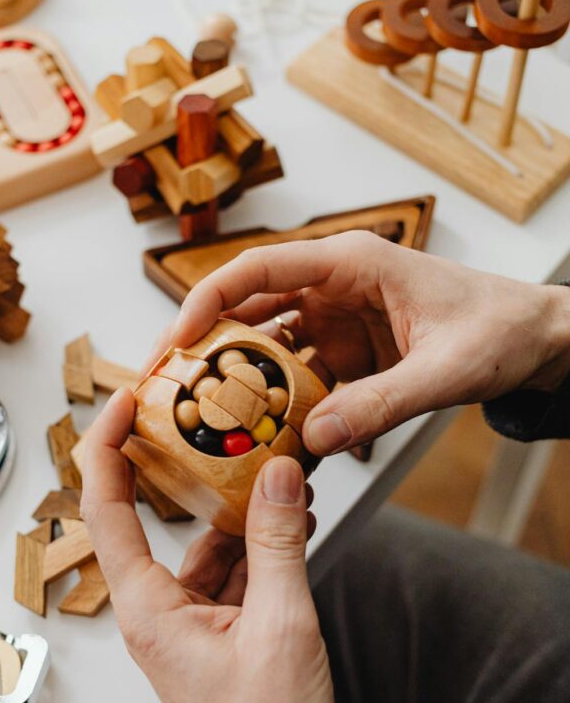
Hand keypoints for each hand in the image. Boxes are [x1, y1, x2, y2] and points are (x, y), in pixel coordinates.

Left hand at [83, 388, 343, 702]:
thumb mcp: (282, 624)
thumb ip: (279, 542)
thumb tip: (279, 472)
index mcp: (149, 609)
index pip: (108, 509)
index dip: (108, 446)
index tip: (126, 399)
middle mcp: (157, 611)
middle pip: (151, 518)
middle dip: (177, 465)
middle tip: (198, 413)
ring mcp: (186, 623)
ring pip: (201, 545)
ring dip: (236, 509)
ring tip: (275, 469)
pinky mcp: (216, 634)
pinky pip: (229, 573)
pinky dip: (257, 546)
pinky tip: (291, 520)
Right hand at [172, 232, 569, 455]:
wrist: (536, 341)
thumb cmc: (500, 328)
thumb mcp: (446, 369)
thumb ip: (381, 404)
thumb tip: (313, 438)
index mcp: (351, 263)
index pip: (260, 269)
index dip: (208, 299)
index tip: (177, 339)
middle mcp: (333, 288)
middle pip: (249, 308)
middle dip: (205, 344)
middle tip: (169, 386)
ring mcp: (336, 322)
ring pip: (267, 347)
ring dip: (238, 381)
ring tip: (203, 419)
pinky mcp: (346, 356)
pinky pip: (298, 379)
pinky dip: (279, 406)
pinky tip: (263, 439)